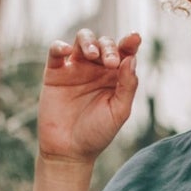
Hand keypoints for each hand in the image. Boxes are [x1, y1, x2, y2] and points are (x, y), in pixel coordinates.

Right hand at [38, 28, 141, 162]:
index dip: (130, 42)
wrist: (69, 151)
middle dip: (109, 47)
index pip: (124, 53)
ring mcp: (75, 69)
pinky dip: (60, 46)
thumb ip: (127, 86)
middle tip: (111, 63)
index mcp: (115, 77)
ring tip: (93, 55)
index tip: (135, 38)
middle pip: (104, 43)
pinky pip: (56, 51)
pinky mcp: (55, 73)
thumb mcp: (118, 112)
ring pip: (82, 40)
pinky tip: (67, 51)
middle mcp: (96, 69)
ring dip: (89, 41)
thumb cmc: (97, 133)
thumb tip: (131, 59)